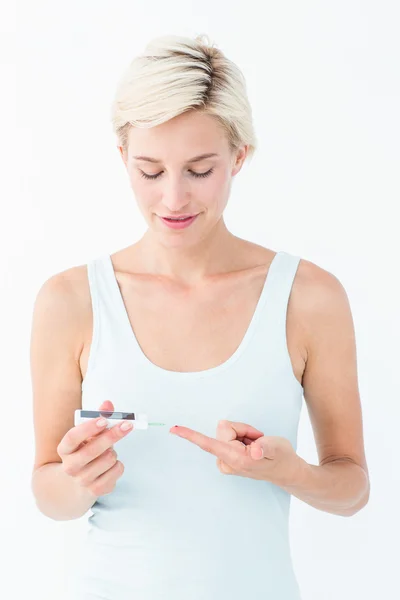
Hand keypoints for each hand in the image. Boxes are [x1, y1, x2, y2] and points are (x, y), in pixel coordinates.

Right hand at [57, 400, 133, 496]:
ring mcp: (82, 480)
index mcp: (65, 449)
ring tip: (108, 452)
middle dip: (112, 435)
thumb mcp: (89, 435)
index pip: (72, 437)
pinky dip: (118, 465)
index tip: (104, 420)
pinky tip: (110, 466)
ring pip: (108, 459)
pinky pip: (116, 471)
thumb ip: (99, 417)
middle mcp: (70, 466)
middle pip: (92, 450)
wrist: (78, 483)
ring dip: (114, 451)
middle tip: (128, 424)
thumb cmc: (87, 452)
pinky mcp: (95, 491)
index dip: (88, 428)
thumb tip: (108, 404)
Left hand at [170, 420, 299, 485]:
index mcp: (236, 459)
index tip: (174, 429)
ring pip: (226, 431)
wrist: (286, 470)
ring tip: (256, 445)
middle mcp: (226, 461)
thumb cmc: (282, 458)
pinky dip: (242, 437)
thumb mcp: (278, 447)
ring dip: (243, 434)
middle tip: (257, 440)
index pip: (208, 443)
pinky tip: (251, 446)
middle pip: (224, 429)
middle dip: (242, 429)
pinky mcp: (226, 456)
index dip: (191, 436)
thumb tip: (253, 451)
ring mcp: (225, 460)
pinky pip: (228, 435)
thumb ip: (264, 447)